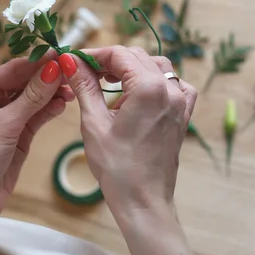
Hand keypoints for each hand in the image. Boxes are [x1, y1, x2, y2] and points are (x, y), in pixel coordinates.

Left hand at [0, 54, 73, 215]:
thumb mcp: (4, 125)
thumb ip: (32, 97)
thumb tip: (54, 69)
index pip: (13, 70)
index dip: (37, 62)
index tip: (61, 55)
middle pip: (25, 82)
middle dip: (48, 77)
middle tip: (72, 72)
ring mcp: (6, 118)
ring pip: (34, 99)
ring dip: (52, 93)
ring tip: (71, 89)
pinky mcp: (18, 135)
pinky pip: (37, 116)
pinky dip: (50, 109)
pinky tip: (63, 102)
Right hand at [57, 46, 196, 221]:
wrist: (143, 200)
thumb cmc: (117, 168)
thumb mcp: (94, 123)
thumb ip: (85, 87)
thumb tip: (71, 62)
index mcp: (149, 89)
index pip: (119, 54)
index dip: (94, 54)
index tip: (75, 60)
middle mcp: (170, 90)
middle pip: (138, 57)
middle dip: (110, 60)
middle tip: (86, 72)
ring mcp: (180, 102)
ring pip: (157, 66)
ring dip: (132, 68)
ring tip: (109, 82)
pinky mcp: (182, 115)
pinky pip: (175, 84)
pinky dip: (156, 80)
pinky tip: (140, 92)